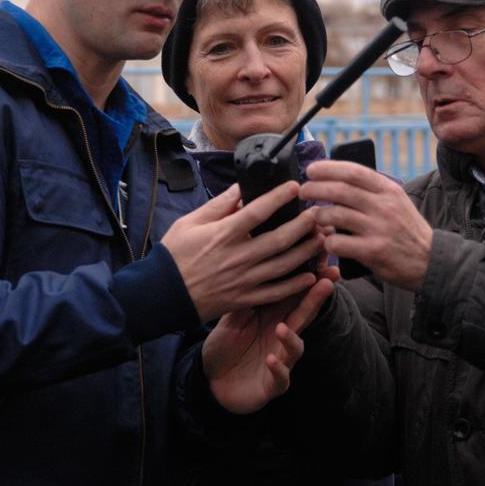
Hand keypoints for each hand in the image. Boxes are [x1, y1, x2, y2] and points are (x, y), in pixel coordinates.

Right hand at [162, 182, 326, 321]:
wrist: (162, 294)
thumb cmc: (174, 255)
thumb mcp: (190, 222)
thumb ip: (218, 205)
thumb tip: (241, 188)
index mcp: (223, 235)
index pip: (257, 212)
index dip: (278, 198)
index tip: (295, 187)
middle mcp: (237, 257)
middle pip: (279, 239)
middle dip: (303, 225)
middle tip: (318, 214)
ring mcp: (243, 280)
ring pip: (283, 265)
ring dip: (306, 251)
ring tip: (322, 238)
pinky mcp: (244, 298)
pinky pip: (275, 293)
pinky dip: (295, 285)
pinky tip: (311, 275)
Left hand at [203, 265, 339, 413]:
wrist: (212, 382)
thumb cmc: (225, 346)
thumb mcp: (231, 319)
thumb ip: (244, 298)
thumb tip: (250, 267)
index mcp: (273, 317)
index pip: (294, 294)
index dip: (308, 278)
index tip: (320, 259)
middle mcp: (281, 336)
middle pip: (303, 315)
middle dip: (316, 299)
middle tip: (327, 281)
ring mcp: (281, 361)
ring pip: (295, 348)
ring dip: (290, 338)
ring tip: (282, 328)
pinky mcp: (273, 384)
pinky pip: (280, 377)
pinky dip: (278, 369)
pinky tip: (271, 360)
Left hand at [301, 160, 433, 290]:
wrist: (430, 261)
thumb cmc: (406, 230)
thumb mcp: (397, 201)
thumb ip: (372, 190)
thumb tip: (338, 176)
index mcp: (388, 190)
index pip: (353, 171)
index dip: (328, 168)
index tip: (311, 170)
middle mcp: (383, 206)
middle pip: (340, 190)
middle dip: (315, 188)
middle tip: (303, 191)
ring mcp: (378, 229)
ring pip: (335, 215)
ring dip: (318, 215)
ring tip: (314, 217)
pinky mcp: (373, 251)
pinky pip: (338, 243)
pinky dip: (327, 242)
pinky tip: (327, 242)